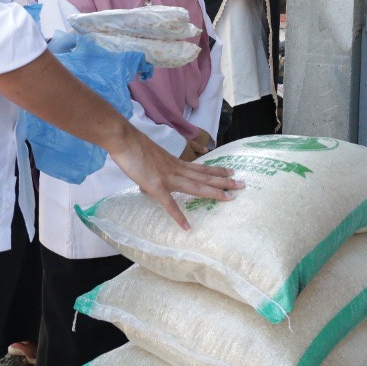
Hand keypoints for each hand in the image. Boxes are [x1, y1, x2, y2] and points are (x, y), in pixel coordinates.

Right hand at [109, 125, 240, 229]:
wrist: (124, 139)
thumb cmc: (134, 147)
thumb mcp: (150, 159)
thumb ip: (155, 173)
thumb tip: (151, 185)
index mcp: (175, 163)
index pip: (200, 168)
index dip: (216, 171)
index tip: (231, 172)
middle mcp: (177, 169)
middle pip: (205, 177)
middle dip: (224, 181)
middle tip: (242, 184)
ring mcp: (168, 177)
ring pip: (196, 186)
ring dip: (214, 192)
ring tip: (230, 197)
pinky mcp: (156, 186)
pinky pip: (169, 204)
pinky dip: (178, 215)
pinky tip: (187, 226)